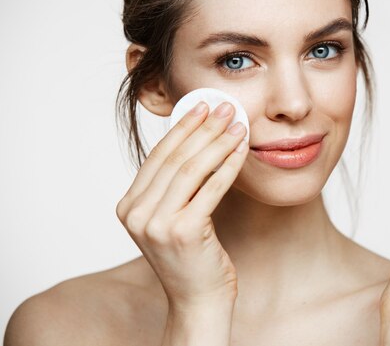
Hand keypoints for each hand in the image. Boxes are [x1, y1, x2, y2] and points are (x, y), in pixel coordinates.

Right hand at [115, 101, 247, 309]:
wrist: (198, 300)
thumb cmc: (191, 257)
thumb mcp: (172, 218)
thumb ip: (173, 186)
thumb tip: (198, 139)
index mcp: (128, 207)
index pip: (158, 157)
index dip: (182, 128)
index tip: (202, 106)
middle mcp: (137, 214)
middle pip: (175, 159)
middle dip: (203, 128)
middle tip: (225, 108)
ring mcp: (157, 224)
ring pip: (192, 169)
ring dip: (218, 142)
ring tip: (238, 124)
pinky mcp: (183, 232)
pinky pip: (211, 188)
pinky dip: (229, 165)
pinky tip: (242, 150)